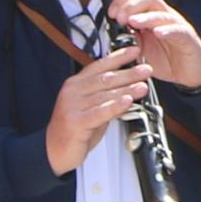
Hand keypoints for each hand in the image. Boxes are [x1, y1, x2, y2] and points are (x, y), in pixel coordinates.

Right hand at [45, 40, 153, 173]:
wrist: (54, 151)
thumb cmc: (74, 129)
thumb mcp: (91, 108)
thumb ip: (106, 97)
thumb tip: (129, 87)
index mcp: (76, 84)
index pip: (99, 66)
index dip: (118, 57)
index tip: (135, 50)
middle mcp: (73, 92)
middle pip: (105, 79)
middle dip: (128, 73)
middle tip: (146, 70)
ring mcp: (73, 106)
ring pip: (105, 95)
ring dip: (127, 90)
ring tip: (143, 86)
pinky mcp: (75, 122)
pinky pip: (99, 112)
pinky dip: (115, 106)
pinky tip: (127, 101)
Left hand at [112, 0, 200, 89]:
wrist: (191, 74)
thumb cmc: (168, 59)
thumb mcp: (142, 49)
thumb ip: (130, 39)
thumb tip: (116, 32)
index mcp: (152, 16)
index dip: (122, 1)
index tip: (111, 13)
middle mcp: (164, 17)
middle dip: (131, 5)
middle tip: (119, 18)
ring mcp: (177, 25)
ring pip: (162, 13)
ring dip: (145, 16)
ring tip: (133, 22)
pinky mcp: (188, 38)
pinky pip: (178, 30)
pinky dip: (167, 30)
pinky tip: (158, 32)